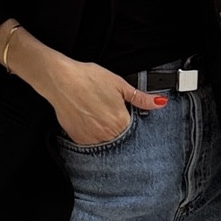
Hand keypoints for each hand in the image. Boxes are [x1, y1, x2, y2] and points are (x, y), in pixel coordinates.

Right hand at [0, 23, 166, 145]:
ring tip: (96, 113)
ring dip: (104, 132)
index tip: (123, 113)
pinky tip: (87, 119)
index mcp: (120, 121)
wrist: (61, 80)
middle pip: (120, 138)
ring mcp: (91, 139)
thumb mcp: (119, 84)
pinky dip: (91, 134)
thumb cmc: (88, 78)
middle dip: (117, 127)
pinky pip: (90, 142)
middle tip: (106, 111)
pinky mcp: (78, 139)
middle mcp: (107, 134)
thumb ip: (140, 98)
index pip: (134, 130)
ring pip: (105, 141)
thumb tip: (159, 103)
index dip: (129, 121)